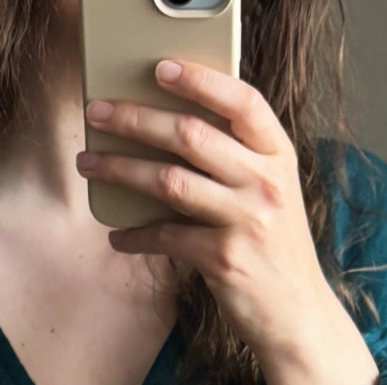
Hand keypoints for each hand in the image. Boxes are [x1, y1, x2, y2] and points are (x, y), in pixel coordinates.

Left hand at [77, 60, 380, 384]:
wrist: (298, 314)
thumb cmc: (275, 248)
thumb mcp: (271, 193)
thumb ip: (239, 160)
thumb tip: (172, 132)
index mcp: (278, 156)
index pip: (242, 101)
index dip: (200, 80)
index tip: (160, 69)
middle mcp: (265, 182)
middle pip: (191, 135)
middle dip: (136, 119)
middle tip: (98, 114)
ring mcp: (246, 220)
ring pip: (169, 181)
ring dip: (120, 170)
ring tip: (89, 164)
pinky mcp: (224, 259)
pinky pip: (166, 237)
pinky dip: (136, 235)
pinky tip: (117, 235)